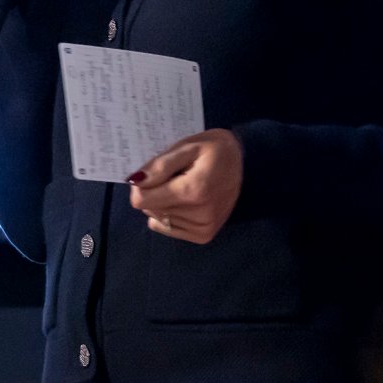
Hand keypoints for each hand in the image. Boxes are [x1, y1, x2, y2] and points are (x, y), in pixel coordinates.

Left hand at [125, 130, 243, 245]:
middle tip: (173, 176)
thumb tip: (135, 181)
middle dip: (153, 192)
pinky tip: (184, 202)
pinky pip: (168, 228)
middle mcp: (199, 215)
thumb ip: (160, 165)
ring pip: (158, 219)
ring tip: (183, 186)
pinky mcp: (205, 236)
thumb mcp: (187, 147)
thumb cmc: (214, 150)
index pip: (142, 200)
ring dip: (163, 203)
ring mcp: (203, 228)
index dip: (140, 185)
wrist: (247, 163)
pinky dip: (169, 215)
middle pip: (149, 209)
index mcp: (193, 191)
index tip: (152, 173)